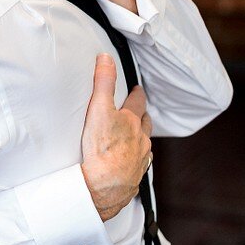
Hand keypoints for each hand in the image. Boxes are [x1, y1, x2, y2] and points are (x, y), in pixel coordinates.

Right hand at [79, 54, 152, 221]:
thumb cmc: (101, 148)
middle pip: (146, 123)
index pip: (138, 102)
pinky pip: (140, 164)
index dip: (137, 93)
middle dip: (142, 115)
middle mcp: (141, 140)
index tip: (137, 89)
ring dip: (141, 138)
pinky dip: (137, 159)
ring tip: (135, 136)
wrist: (104, 185)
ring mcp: (140, 159)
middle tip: (138, 110)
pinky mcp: (135, 176)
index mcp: (132, 121)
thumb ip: (103, 82)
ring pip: (145, 144)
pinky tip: (131, 162)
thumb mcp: (98, 108)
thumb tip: (106, 58)